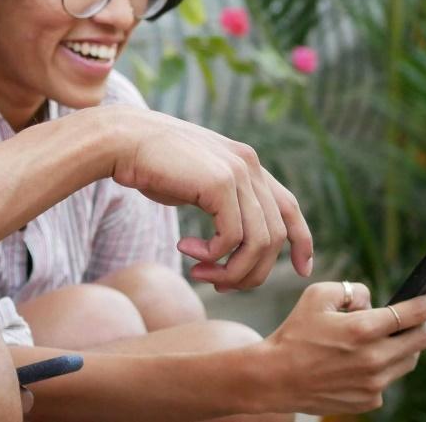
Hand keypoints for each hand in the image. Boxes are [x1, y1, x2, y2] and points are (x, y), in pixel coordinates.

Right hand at [104, 109, 313, 288]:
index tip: (303, 268)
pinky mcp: (220, 183)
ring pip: (258, 242)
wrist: (122, 141)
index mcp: (246, 163)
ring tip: (198, 273)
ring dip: (231, 270)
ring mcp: (238, 172)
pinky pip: (232, 238)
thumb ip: (220, 202)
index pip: (288, 206)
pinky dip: (211, 254)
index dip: (301, 240)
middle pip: (275, 235)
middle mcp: (249, 165)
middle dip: (251, 271)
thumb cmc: (150, 165)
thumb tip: (234, 241)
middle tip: (218, 284)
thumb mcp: (196, 183)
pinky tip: (184, 249)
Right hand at [256, 282, 425, 415]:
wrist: (276, 377)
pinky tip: (367, 358)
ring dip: (408, 345)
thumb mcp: (316, 296)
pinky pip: (389, 379)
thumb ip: (351, 290)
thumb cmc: (295, 334)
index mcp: (362, 330)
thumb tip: (373, 300)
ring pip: (408, 361)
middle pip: (420, 340)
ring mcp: (374, 384)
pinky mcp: (370, 400)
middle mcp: (374, 359)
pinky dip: (385, 365)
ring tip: (395, 334)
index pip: (411, 314)